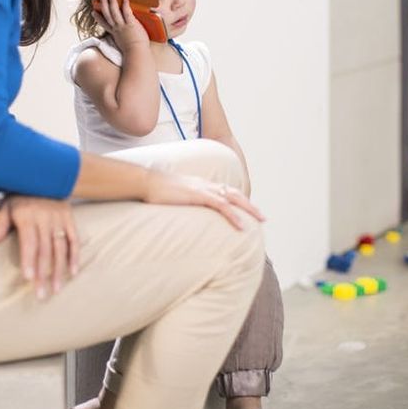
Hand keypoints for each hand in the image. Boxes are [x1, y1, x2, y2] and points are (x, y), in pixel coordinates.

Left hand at [0, 195, 79, 298]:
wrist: (42, 176)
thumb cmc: (18, 195)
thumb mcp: (5, 205)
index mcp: (27, 216)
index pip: (30, 242)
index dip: (29, 260)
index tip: (29, 278)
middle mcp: (45, 218)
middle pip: (45, 250)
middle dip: (43, 274)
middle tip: (41, 294)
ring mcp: (59, 218)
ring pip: (60, 248)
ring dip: (60, 270)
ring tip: (56, 289)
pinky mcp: (69, 218)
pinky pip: (74, 239)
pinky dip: (75, 256)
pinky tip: (73, 272)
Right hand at [93, 0, 149, 51]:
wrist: (137, 55)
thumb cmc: (133, 52)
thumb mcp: (124, 44)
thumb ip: (124, 39)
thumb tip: (127, 36)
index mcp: (114, 34)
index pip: (104, 24)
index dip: (98, 17)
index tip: (93, 12)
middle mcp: (117, 29)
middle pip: (107, 14)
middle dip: (103, 4)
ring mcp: (123, 27)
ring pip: (114, 12)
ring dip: (112, 2)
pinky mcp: (131, 25)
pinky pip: (127, 13)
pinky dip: (125, 6)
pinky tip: (125, 0)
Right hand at [144, 172, 265, 229]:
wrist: (145, 182)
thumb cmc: (153, 190)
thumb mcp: (171, 196)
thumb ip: (180, 200)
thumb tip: (181, 210)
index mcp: (199, 183)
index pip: (224, 190)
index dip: (237, 199)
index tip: (247, 208)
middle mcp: (204, 184)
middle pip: (234, 192)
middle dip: (249, 204)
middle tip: (262, 216)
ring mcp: (202, 189)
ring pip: (233, 198)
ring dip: (248, 210)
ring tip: (259, 221)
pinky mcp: (199, 196)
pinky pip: (222, 206)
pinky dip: (234, 216)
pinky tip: (242, 227)